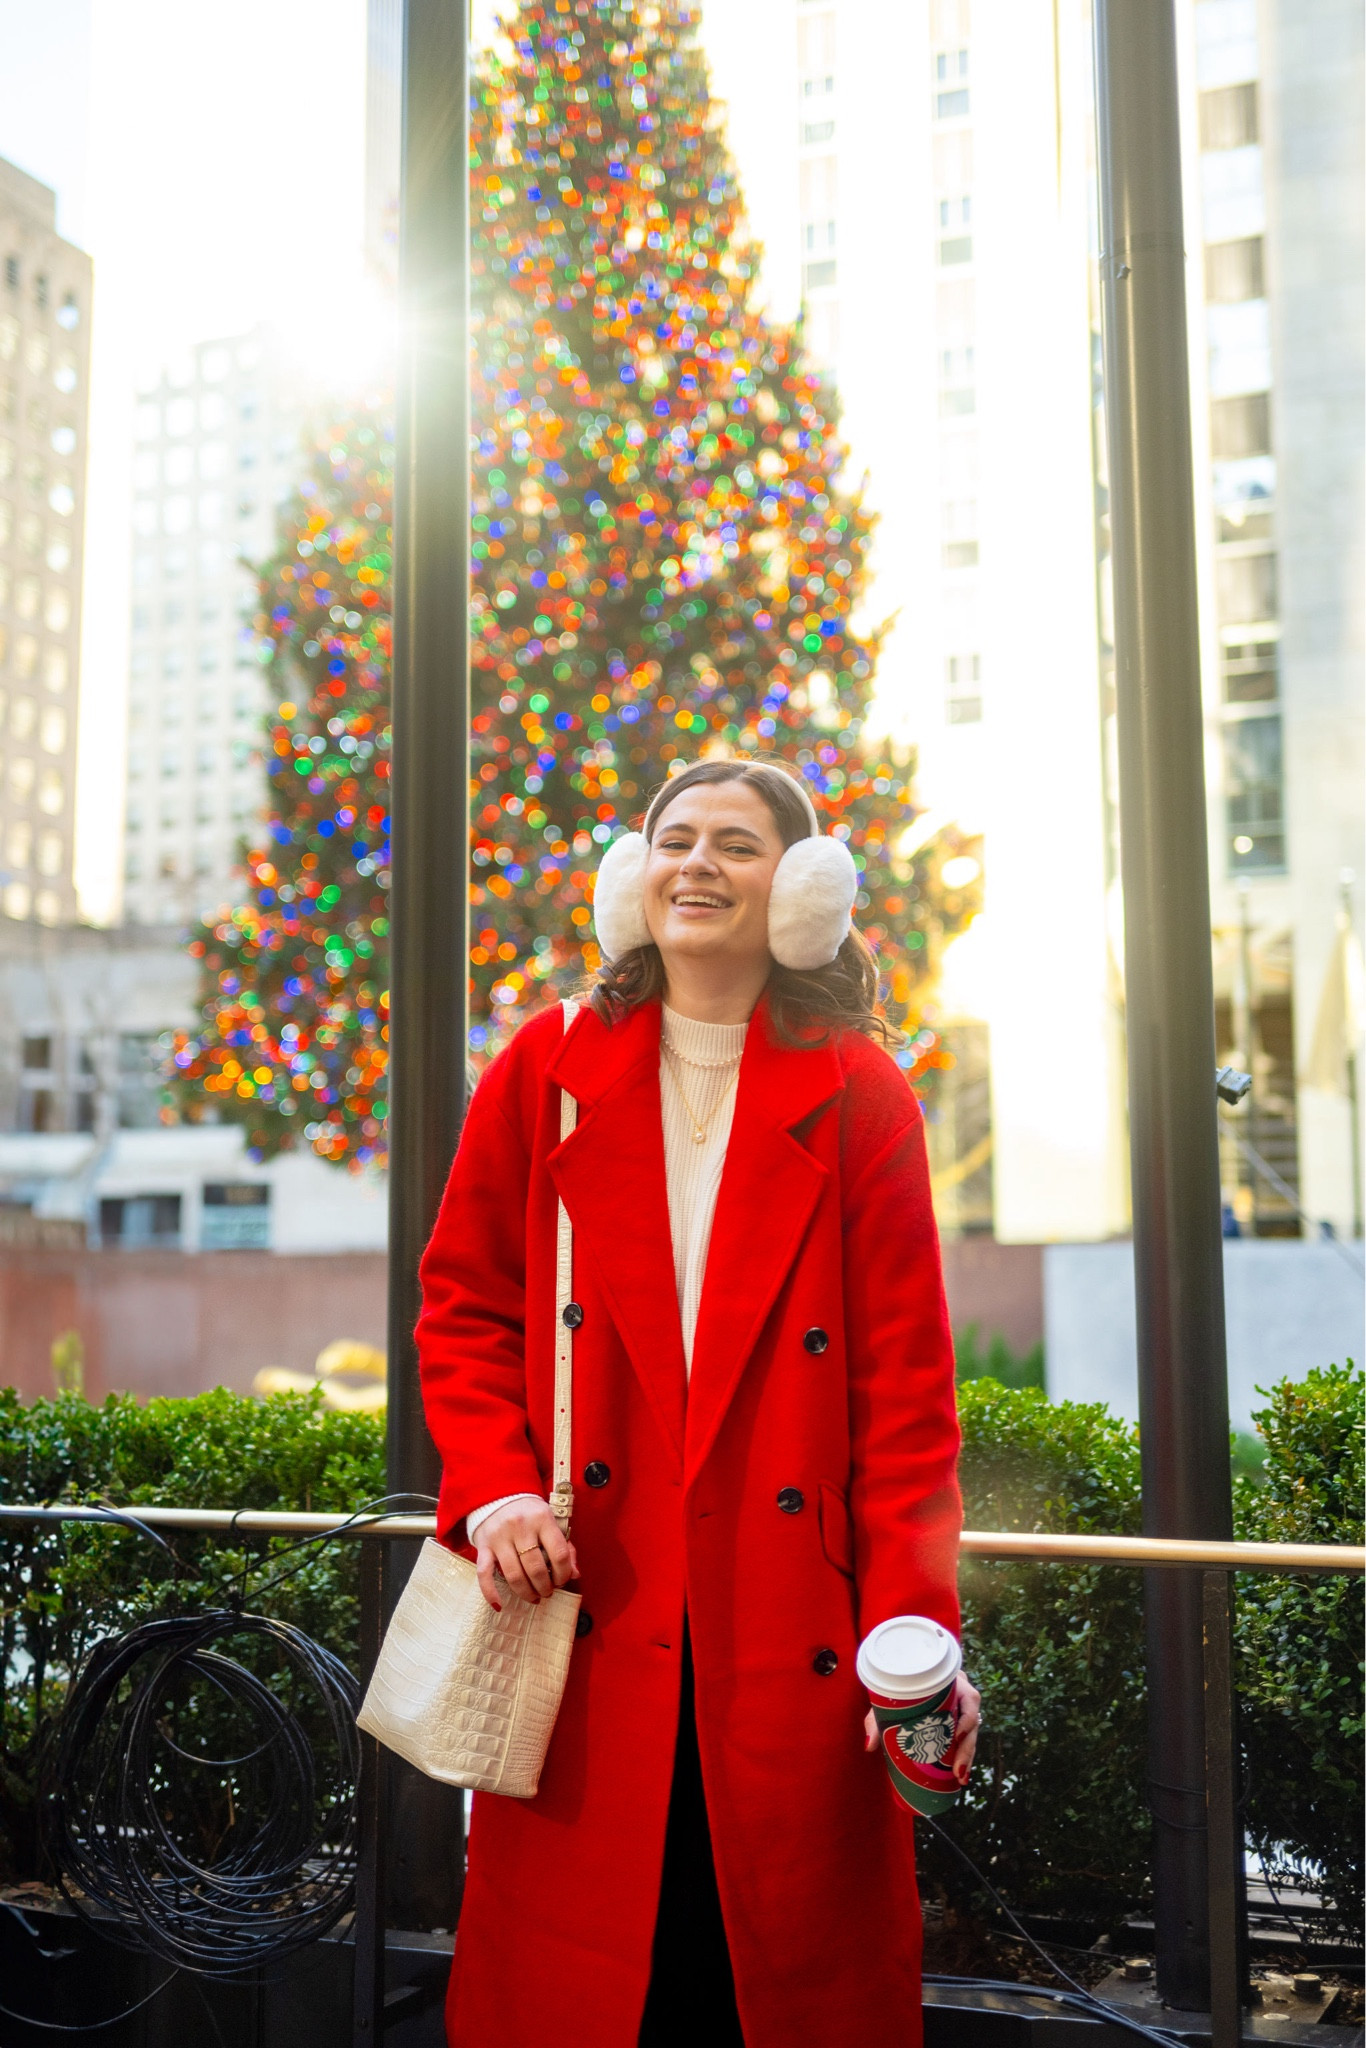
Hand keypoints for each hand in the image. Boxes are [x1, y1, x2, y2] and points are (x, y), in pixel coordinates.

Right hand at [475, 1499, 577, 1611]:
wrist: (498, 1495)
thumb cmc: (529, 1514)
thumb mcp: (550, 1522)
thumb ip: (565, 1547)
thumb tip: (574, 1574)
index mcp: (542, 1519)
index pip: (559, 1553)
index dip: (563, 1574)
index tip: (562, 1581)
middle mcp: (520, 1526)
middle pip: (536, 1568)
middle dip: (545, 1587)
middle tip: (547, 1592)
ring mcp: (500, 1537)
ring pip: (514, 1575)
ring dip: (526, 1592)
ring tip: (533, 1597)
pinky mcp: (483, 1546)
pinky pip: (484, 1574)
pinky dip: (491, 1593)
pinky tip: (500, 1605)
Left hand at [864, 1671, 981, 1785]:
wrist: (898, 1681)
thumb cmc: (896, 1687)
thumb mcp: (887, 1700)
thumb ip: (875, 1719)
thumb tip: (869, 1745)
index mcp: (949, 1682)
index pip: (969, 1697)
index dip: (968, 1717)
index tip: (958, 1735)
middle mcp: (960, 1694)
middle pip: (973, 1720)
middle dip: (967, 1748)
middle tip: (958, 1770)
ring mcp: (961, 1708)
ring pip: (972, 1733)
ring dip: (967, 1756)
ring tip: (961, 1777)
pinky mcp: (959, 1722)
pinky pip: (966, 1739)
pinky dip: (964, 1756)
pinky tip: (961, 1775)